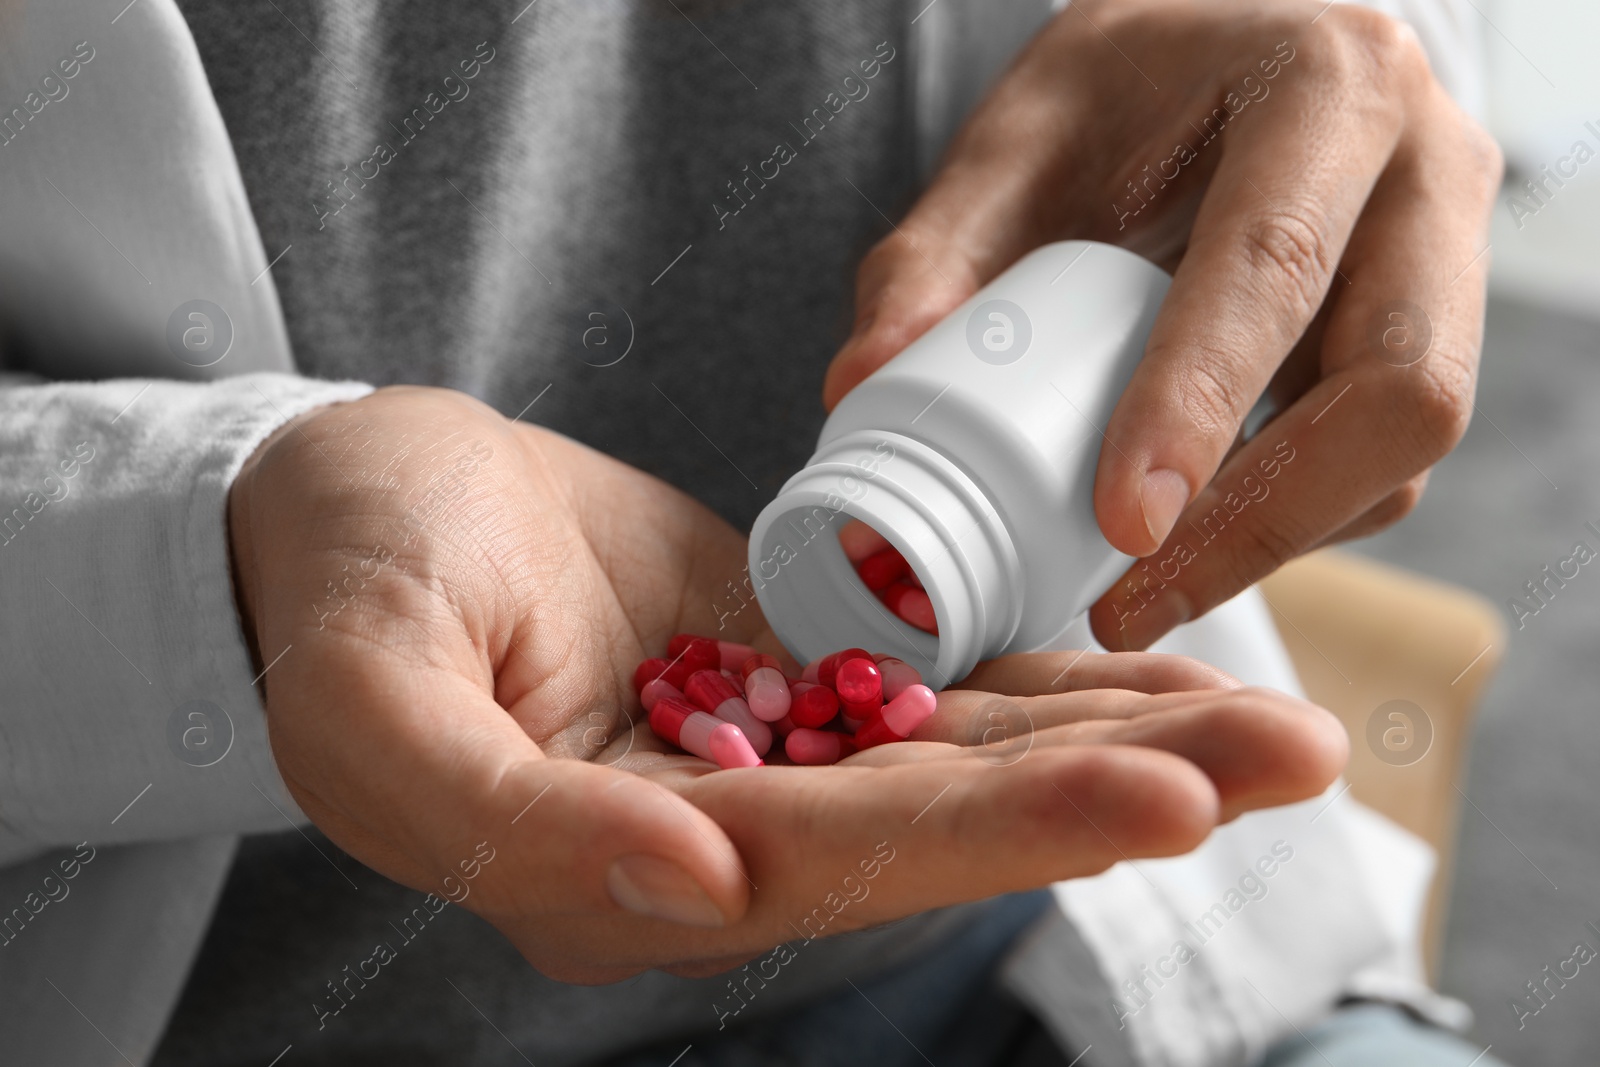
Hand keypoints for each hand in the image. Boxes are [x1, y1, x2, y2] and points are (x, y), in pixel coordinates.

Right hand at [228, 386, 1345, 982]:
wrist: (364, 501)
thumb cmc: (343, 584)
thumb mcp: (371, 696)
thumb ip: (502, 815)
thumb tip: (687, 889)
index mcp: (616, 873)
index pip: (831, 864)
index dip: (995, 833)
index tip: (1158, 796)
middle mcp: (714, 843)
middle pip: (939, 828)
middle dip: (1115, 792)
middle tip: (1286, 755)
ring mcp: (765, 762)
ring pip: (963, 765)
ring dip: (1118, 740)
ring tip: (1276, 726)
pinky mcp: (792, 684)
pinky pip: (936, 693)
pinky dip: (1048, 684)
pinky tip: (1159, 673)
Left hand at [822, 0, 1501, 650]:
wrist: (1226, 59)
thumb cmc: (1126, 90)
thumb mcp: (1018, 133)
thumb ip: (936, 249)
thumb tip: (861, 384)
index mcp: (1325, 86)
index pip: (1275, 264)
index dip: (1202, 404)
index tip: (1124, 523)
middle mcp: (1424, 173)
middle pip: (1400, 388)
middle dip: (1264, 516)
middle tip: (1128, 598)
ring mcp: (1451, 260)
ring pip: (1405, 448)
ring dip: (1276, 539)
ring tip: (1138, 592)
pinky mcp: (1437, 338)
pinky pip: (1386, 466)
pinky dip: (1289, 523)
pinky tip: (1192, 543)